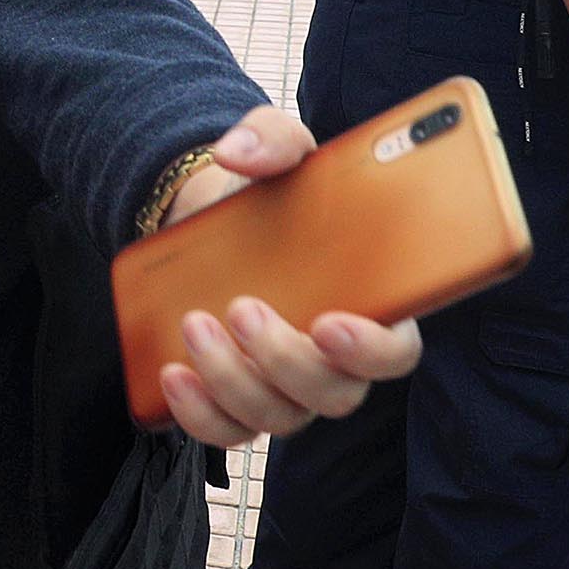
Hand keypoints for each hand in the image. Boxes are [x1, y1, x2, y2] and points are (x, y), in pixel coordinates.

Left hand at [152, 105, 423, 446]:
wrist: (209, 217)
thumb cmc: (268, 193)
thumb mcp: (274, 147)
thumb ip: (271, 138)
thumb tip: (237, 151)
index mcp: (372, 305)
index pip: (396, 351)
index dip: (372, 349)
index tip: (330, 323)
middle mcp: (336, 358)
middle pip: (332, 393)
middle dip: (283, 359)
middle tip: (240, 307)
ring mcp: (287, 385)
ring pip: (276, 415)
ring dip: (232, 380)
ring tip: (194, 324)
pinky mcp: (237, 396)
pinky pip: (228, 430)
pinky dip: (200, 415)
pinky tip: (172, 374)